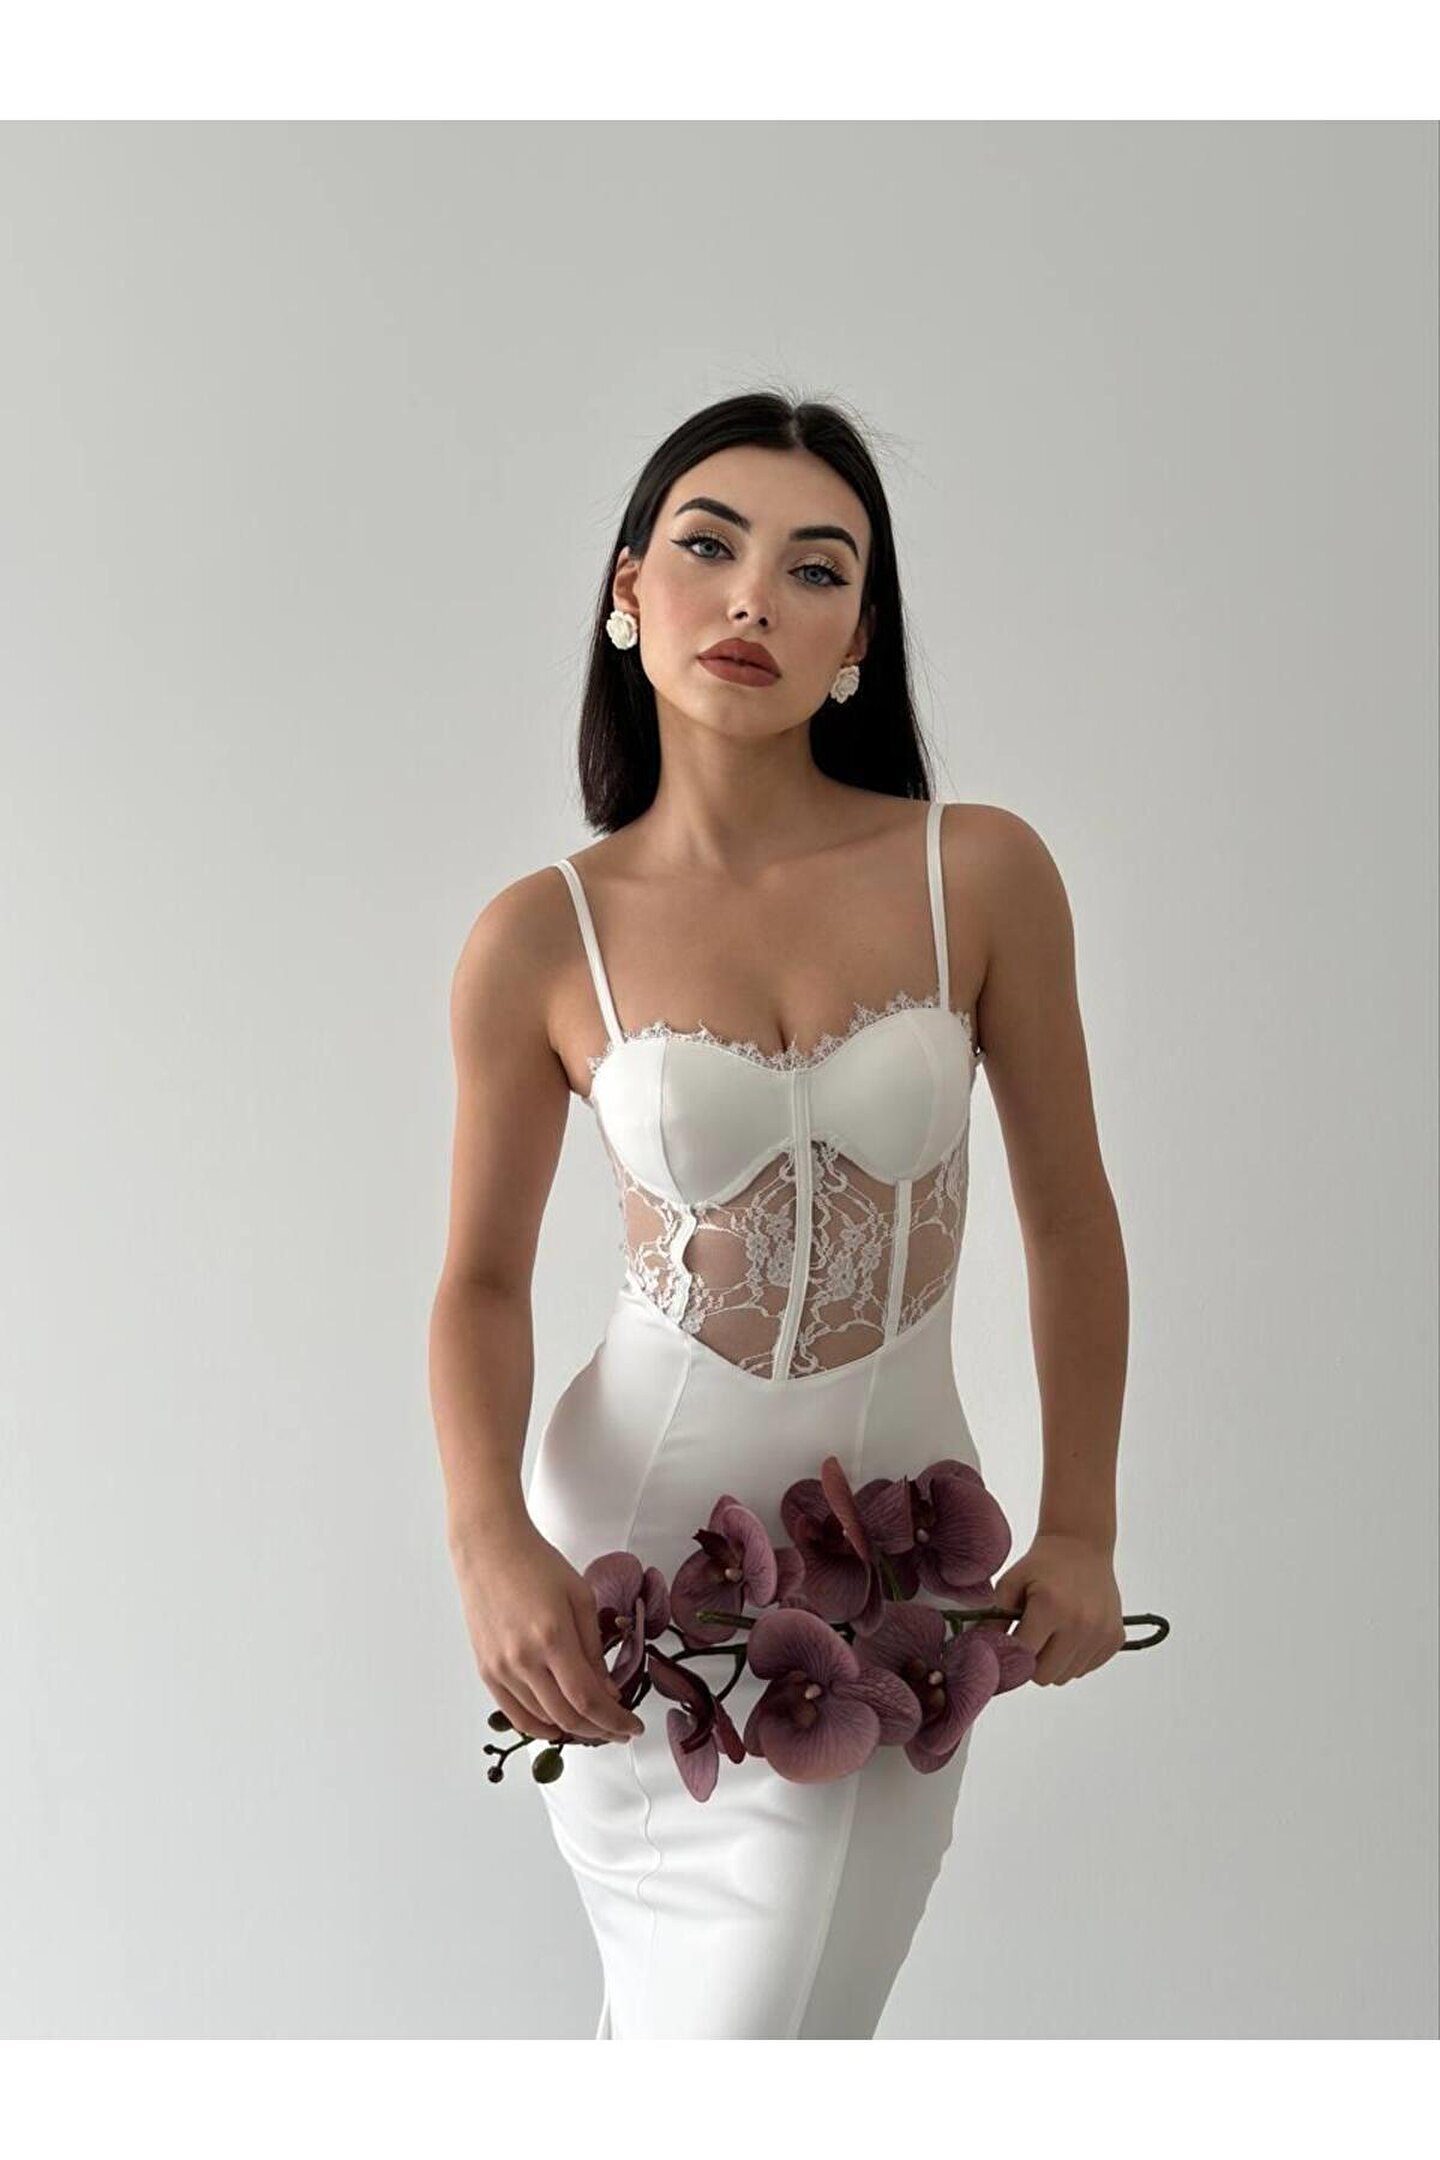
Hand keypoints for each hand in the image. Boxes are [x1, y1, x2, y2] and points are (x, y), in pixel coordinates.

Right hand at [453, 1523, 644, 1745]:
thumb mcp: (580, 1597)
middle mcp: (524, 1660)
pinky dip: (539, 1727)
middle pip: (567, 1717)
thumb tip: (608, 1692)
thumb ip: (594, 1649)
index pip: (588, 1700)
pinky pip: (514, 1714)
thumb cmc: (537, 1564)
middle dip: (600, 1730)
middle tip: (618, 1729)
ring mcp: (501, 1668)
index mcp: (553, 1638)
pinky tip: (558, 1727)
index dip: (614, 1720)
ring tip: (594, 1726)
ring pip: (542, 1720)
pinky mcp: (486, 1670)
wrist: (490, 1547)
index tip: (633, 1726)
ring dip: (572, 1730)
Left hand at [976, 1531, 1124, 1685]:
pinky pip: (1087, 1668)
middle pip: (1046, 1676)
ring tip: (1054, 1631)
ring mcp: (1102, 1633)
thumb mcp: (1011, 1582)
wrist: (1081, 1544)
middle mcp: (1081, 1623)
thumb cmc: (1043, 1563)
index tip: (1012, 1639)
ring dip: (1056, 1661)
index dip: (1013, 1651)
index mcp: (1051, 1607)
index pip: (1025, 1656)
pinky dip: (1076, 1657)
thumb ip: (994, 1619)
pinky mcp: (1115, 1638)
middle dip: (1034, 1662)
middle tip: (1033, 1637)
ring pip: (1067, 1676)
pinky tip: (1072, 1631)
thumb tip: (984, 1649)